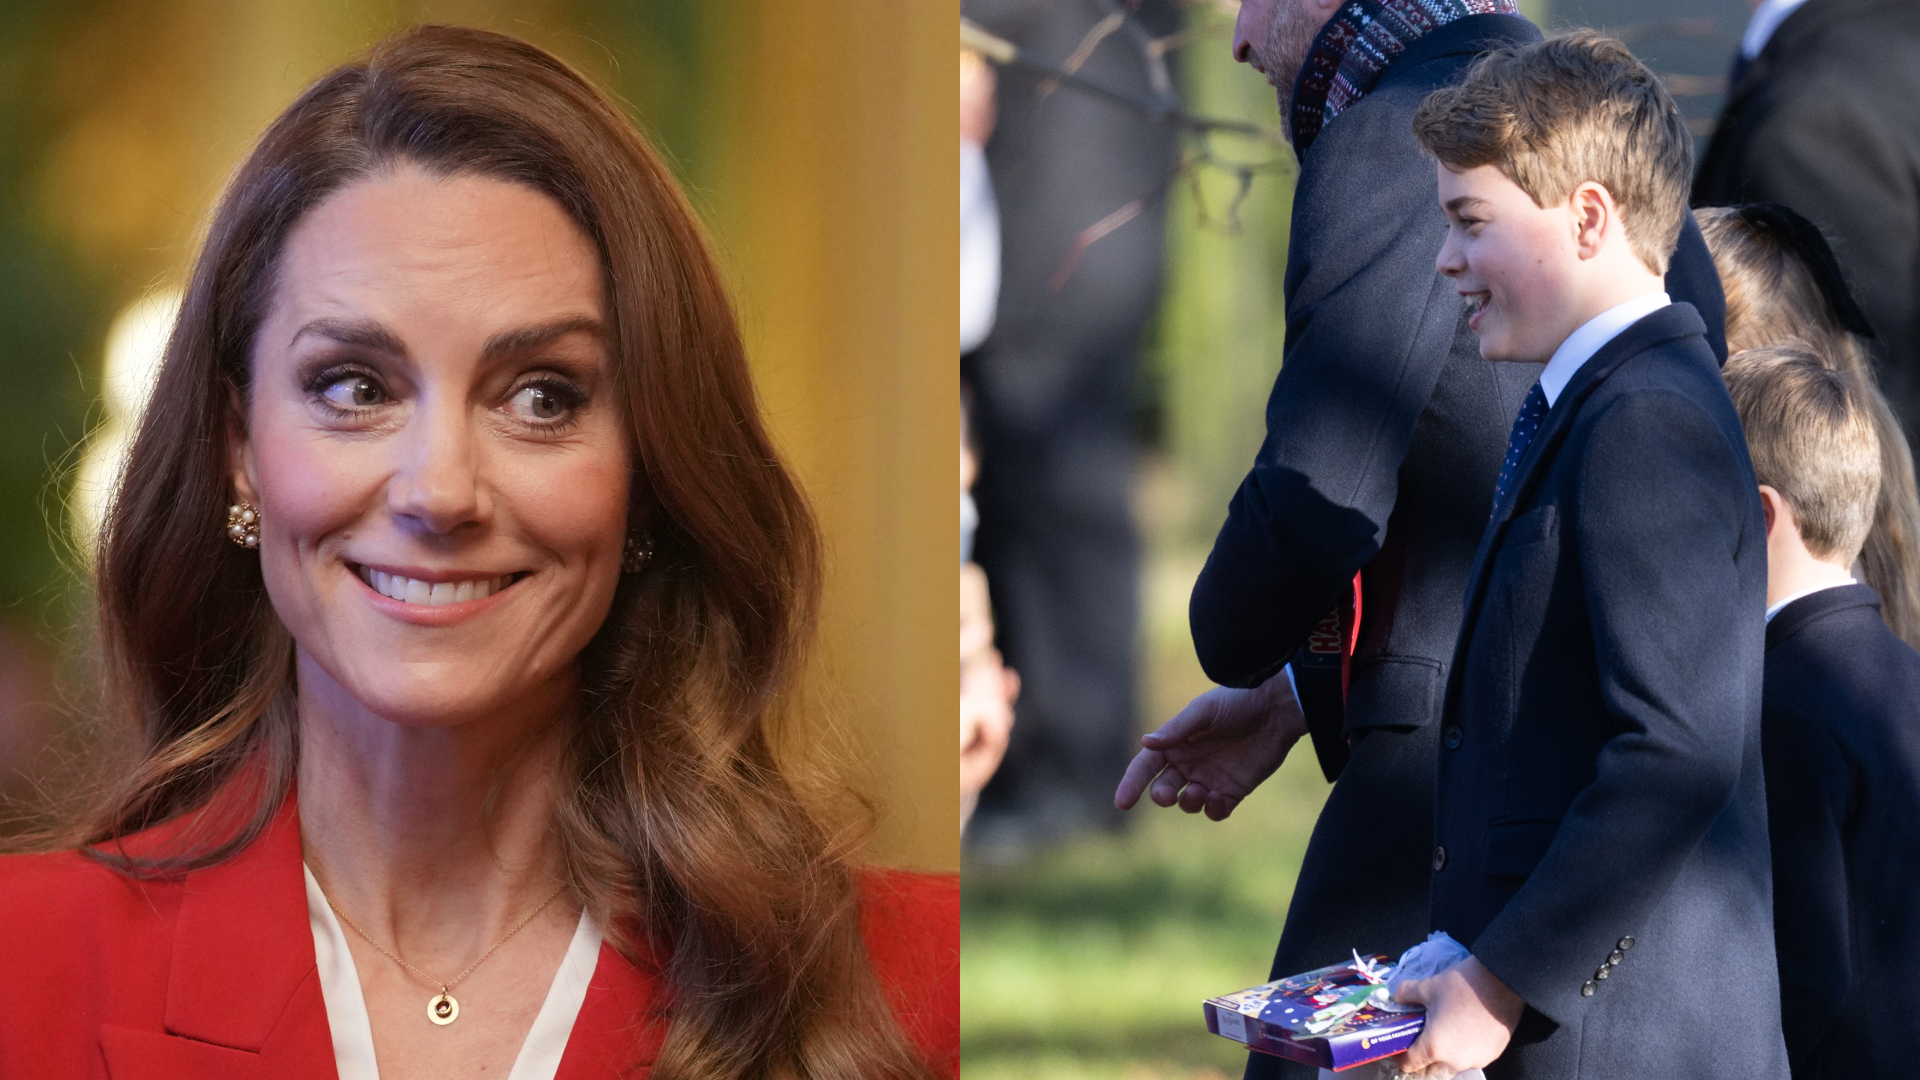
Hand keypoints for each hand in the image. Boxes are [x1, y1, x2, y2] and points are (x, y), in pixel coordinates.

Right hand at [1112, 671, 1305, 819]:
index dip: (1131, 783)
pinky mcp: (1232, 790)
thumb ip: (1177, 728)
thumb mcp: (1204, 711)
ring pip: (1187, 803)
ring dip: (1187, 803)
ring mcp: (1209, 778)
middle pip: (1162, 788)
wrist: (1276, 709)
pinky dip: (1212, 810)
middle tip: (1167, 795)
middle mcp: (1188, 763)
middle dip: (1160, 796)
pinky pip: (1215, 810)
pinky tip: (1218, 800)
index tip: (1122, 802)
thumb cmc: (1236, 702)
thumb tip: (1145, 742)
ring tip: (1199, 792)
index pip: (1145, 767)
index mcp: (1175, 743)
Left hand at [1390, 956, 1522, 1078]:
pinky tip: (1464, 1027)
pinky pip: (1471, 1057)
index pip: (1410, 1065)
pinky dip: (1464, 1047)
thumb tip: (1396, 997)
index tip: (1399, 1043)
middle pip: (1432, 1068)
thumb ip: (1406, 994)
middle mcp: (1456, 1061)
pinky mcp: (1493, 1054)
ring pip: (1453, 1064)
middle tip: (1422, 1034)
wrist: (1503, 981)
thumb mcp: (1428, 986)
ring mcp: (1477, 1060)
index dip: (1400, 1055)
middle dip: (1424, 1055)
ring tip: (1445, 1027)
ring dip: (1446, 1052)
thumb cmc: (1463, 986)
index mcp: (1435, 1048)